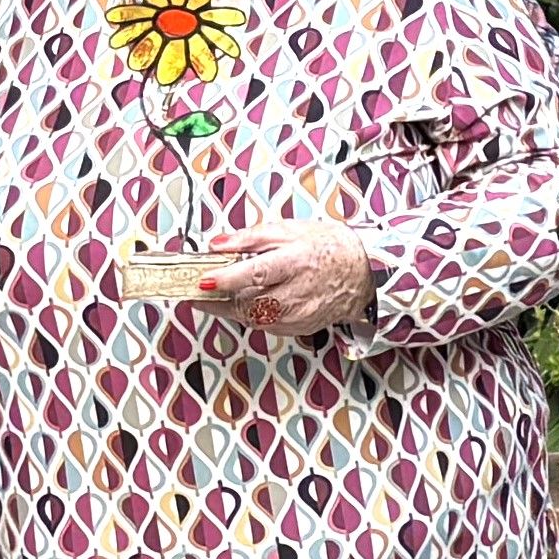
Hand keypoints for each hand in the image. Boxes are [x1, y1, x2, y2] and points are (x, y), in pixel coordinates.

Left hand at [195, 220, 379, 336]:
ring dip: (230, 309)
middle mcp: (298, 292)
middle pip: (249, 302)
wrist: (362, 272)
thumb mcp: (289, 230)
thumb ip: (250, 237)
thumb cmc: (328, 247)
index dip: (228, 278)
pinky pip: (265, 325)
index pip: (257, 273)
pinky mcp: (298, 328)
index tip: (204, 280)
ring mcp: (299, 314)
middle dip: (219, 299)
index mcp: (296, 262)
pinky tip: (244, 302)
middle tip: (196, 290)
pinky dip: (250, 315)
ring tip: (215, 296)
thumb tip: (218, 244)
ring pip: (254, 318)